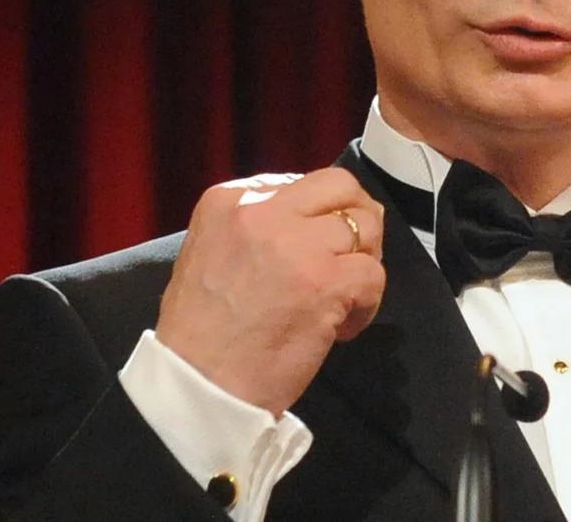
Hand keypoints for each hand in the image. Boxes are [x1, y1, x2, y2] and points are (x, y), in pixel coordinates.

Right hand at [156, 168, 385, 416]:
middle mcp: (264, 211)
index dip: (320, 216)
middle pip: (342, 186)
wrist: (197, 387)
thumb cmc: (202, 333)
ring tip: (343, 298)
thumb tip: (312, 220)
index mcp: (230, 199)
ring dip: (364, 263)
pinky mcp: (326, 281)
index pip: (302, 183)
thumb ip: (257, 227)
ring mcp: (297, 244)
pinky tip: (343, 327)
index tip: (315, 250)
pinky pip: (373, 274)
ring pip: (366, 227)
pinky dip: (368, 304)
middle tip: (352, 256)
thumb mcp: (211, 251)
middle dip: (358, 218)